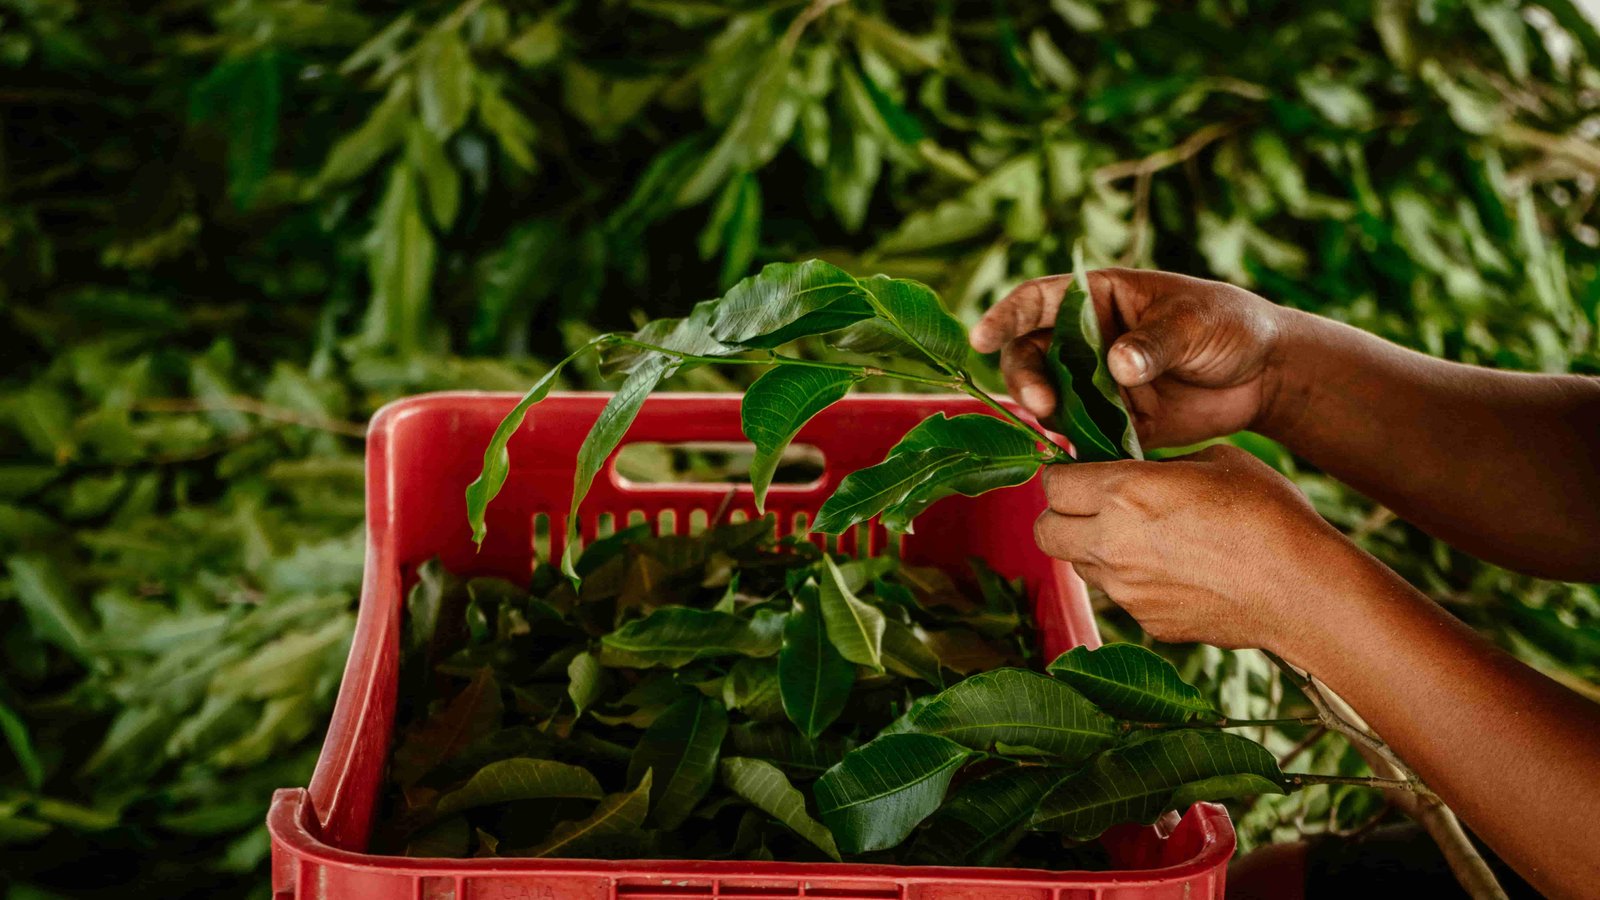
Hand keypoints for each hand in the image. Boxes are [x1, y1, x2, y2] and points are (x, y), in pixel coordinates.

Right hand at [970, 268, 1289, 448]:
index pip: (1036, 302)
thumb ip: (1153, 343)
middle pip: (1029, 355)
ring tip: (1066, 427)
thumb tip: (1117, 366)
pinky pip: (1081, 436)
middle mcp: (1085, 341)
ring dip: (1048, 414)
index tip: (982, 337)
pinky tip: (1082, 455)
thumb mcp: (1194, 323)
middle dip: (1025, 377)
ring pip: (1049, 399)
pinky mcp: (1112, 423)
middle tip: (1042, 401)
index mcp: (1097, 299)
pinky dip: (1075, 446)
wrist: (1265, 375)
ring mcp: (1095, 384)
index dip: (1004, 317)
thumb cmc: (1229, 325)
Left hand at [1032, 445, 1354, 650]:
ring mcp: (1126, 590)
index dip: (1065, 475)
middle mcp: (1111, 544)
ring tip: (1141, 539)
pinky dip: (1133, 583)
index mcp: (1123, 493)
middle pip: (1046, 532)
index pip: (1053, 483)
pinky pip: (1120, 597)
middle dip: (1061, 517)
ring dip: (1094, 550)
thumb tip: (1137, 475)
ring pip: (1080, 566)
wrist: (1303, 589)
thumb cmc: (1268, 513)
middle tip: (1093, 508)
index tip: (1084, 474)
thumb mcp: (1215, 461)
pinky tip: (1176, 572)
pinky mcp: (1147, 622)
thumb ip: (1159, 468)